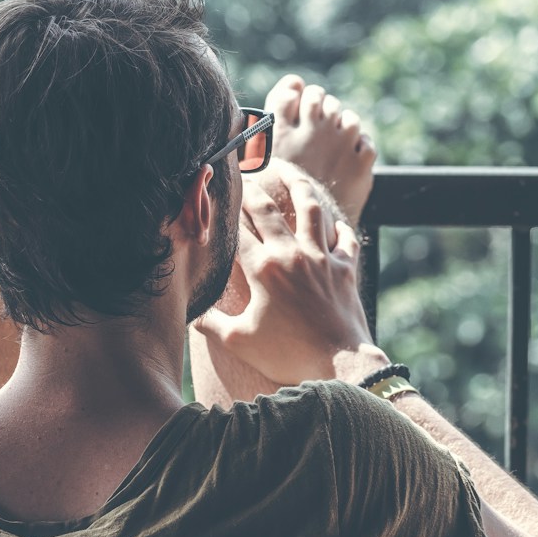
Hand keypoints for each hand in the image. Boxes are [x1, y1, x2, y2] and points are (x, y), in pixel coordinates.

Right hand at [198, 170, 385, 386]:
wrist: (339, 362)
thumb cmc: (286, 354)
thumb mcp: (239, 342)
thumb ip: (211, 324)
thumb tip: (192, 313)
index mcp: (262, 268)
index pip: (237, 230)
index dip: (223, 212)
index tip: (213, 200)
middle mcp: (291, 254)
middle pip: (267, 209)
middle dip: (252, 191)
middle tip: (243, 177)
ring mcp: (322, 257)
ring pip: (310, 209)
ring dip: (298, 186)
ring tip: (290, 173)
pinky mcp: (345, 267)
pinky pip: (345, 238)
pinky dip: (340, 229)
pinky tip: (334, 224)